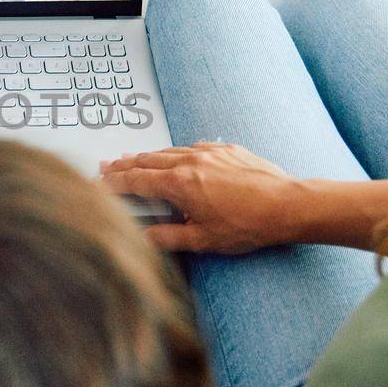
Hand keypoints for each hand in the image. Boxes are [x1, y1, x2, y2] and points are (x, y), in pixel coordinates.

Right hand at [101, 142, 302, 253]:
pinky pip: (194, 147)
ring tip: (134, 160)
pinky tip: (177, 156)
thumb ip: (168, 237)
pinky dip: (178, 152)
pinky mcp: (227, 149)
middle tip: (108, 166)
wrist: (287, 205)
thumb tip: (144, 238)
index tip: (100, 182)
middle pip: (147, 159)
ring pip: (168, 150)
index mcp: (179, 184)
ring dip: (148, 156)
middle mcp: (190, 161)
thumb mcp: (203, 240)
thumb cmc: (249, 224)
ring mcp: (209, 152)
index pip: (135, 179)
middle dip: (124, 164)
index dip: (114, 182)